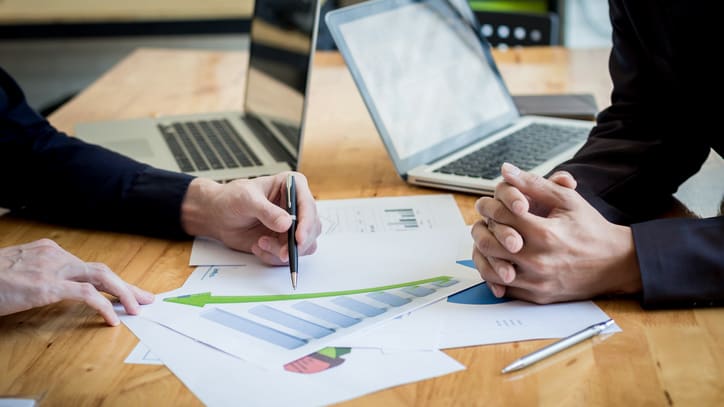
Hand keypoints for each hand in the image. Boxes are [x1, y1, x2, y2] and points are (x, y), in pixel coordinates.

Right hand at [0, 239, 153, 324]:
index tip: (127, 291)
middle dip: (127, 285)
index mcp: (50, 251)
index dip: (111, 281)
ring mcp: (52, 268)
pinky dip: (104, 305)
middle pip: (101, 269)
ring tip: (137, 309)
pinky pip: (86, 294)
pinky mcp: (47, 286)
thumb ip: (42, 276)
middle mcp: (56, 255)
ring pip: (101, 277)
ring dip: (124, 293)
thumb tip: (57, 289)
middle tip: (146, 298)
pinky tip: (112, 318)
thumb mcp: (20, 272)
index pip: (89, 267)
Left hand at [181, 171, 321, 264]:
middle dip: (296, 244)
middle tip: (281, 253)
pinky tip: (258, 246)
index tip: (298, 238)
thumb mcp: (246, 200)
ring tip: (260, 243)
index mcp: (293, 185)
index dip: (307, 223)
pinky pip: (289, 255)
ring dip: (282, 251)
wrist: (219, 215)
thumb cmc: (232, 199)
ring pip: (304, 245)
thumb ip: (266, 211)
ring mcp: (293, 224)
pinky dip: (273, 256)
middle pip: (312, 228)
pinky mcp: (286, 240)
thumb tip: (286, 224)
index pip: (308, 204)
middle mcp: (297, 206)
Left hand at [472, 163, 641, 302]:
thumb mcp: (567, 200)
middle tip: (484, 222)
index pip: (500, 215)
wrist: (616, 263)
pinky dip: (496, 273)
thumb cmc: (591, 229)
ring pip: (491, 269)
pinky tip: (500, 260)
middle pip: (489, 244)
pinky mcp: (537, 297)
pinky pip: (503, 288)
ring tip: (489, 240)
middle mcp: (538, 261)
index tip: (490, 203)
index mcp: (545, 233)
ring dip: (484, 253)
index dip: (490, 205)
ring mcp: (536, 282)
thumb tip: (506, 171)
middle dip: (481, 229)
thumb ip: (534, 184)